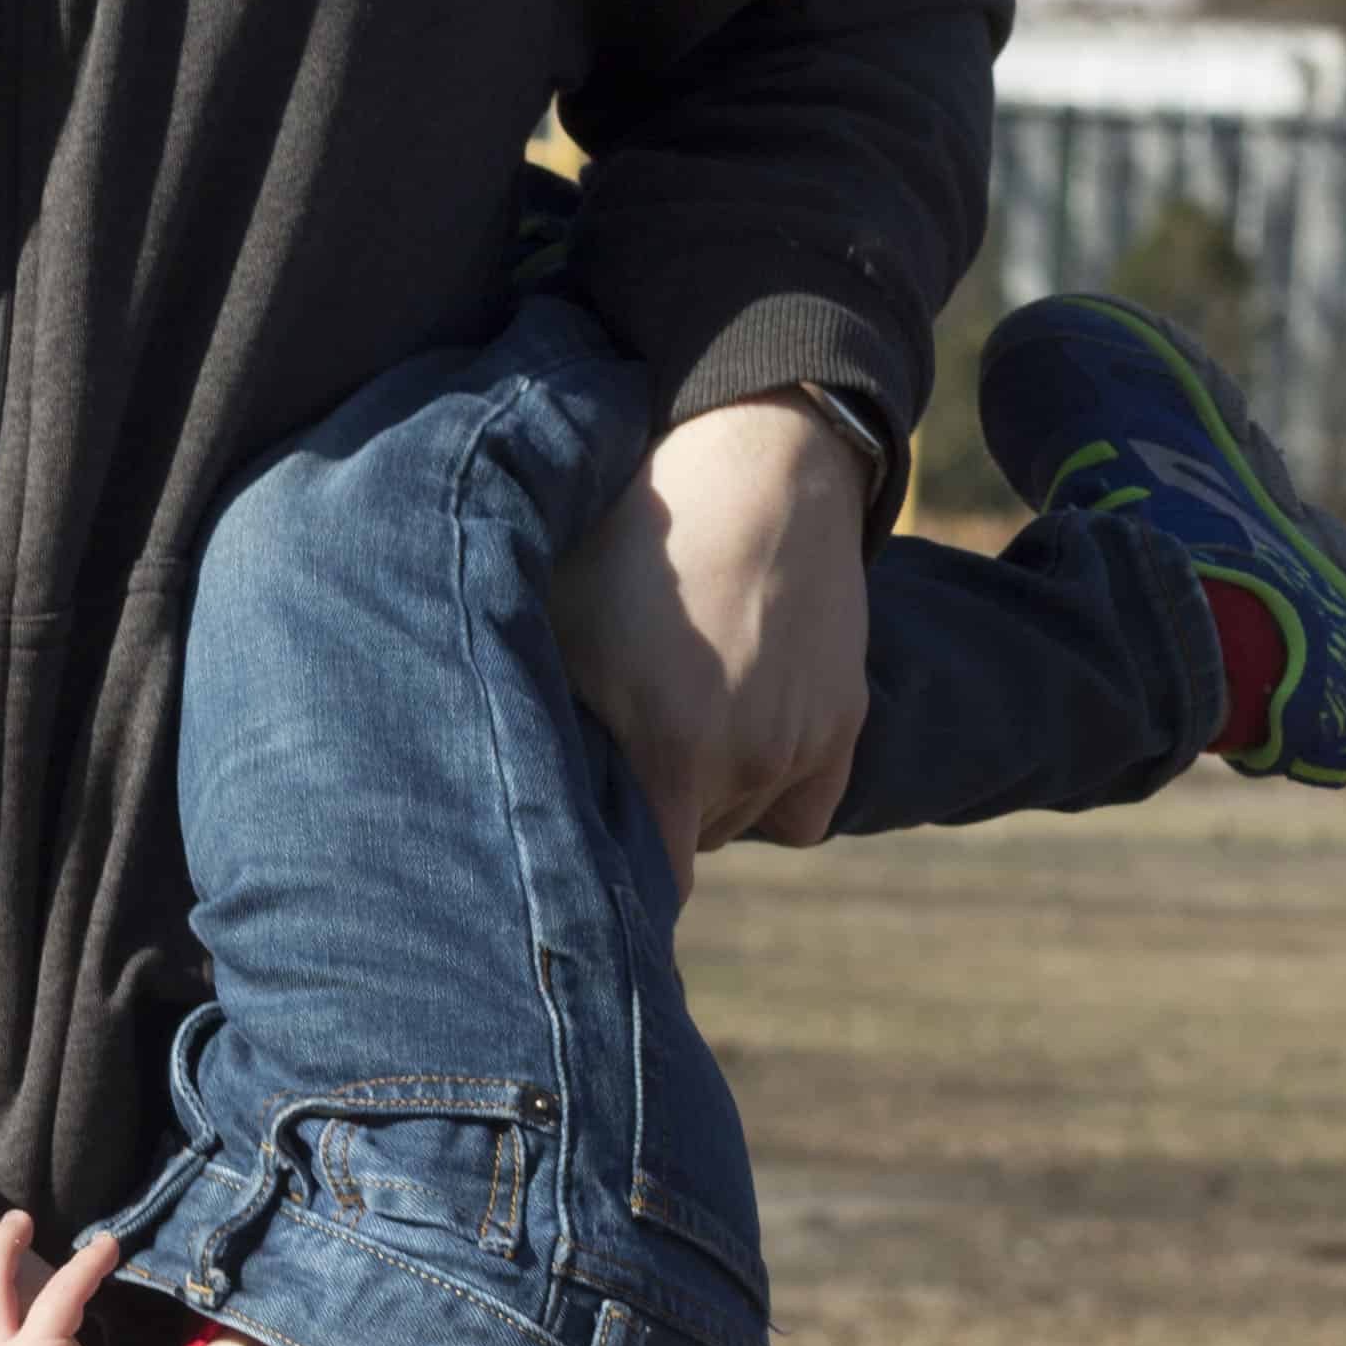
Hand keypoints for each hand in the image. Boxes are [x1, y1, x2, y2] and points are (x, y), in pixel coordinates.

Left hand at [545, 392, 871, 899]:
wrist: (758, 458)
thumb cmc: (633, 534)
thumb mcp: (560, 623)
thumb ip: (543, 725)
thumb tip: (499, 806)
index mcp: (671, 746)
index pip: (654, 887)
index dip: (614, 886)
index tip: (583, 864)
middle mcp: (747, 759)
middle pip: (691, 848)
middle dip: (652, 817)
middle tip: (618, 747)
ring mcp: (804, 742)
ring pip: (739, 823)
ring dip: (705, 797)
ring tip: (676, 716)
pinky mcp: (846, 722)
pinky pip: (799, 810)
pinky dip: (769, 791)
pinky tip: (736, 739)